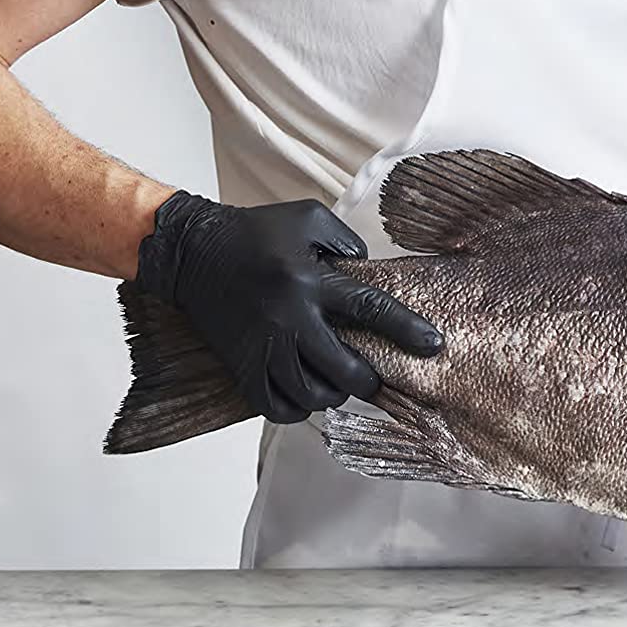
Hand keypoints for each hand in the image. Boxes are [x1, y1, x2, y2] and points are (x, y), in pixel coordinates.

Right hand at [133, 192, 443, 423]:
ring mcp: (264, 348)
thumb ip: (346, 242)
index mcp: (310, 281)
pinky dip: (298, 408)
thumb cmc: (256, 231)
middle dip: (370, 379)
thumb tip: (370, 272)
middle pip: (345, 370)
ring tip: (338, 381)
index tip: (433, 345)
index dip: (406, 330)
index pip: (370, 309)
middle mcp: (289, 320)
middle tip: (374, 373)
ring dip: (334, 394)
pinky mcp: (242, 366)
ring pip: (312, 396)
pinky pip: (277, 407)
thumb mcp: (308, 218)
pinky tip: (306, 392)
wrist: (193, 251)